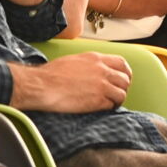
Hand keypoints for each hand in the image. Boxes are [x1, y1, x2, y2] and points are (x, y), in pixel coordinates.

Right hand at [10, 52, 131, 111]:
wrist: (41, 85)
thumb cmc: (50, 74)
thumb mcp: (72, 60)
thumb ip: (88, 64)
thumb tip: (93, 71)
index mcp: (95, 58)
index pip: (121, 63)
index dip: (125, 73)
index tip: (121, 79)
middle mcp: (101, 70)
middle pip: (125, 79)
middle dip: (121, 87)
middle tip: (114, 93)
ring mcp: (101, 85)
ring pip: (122, 93)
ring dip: (116, 99)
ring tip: (107, 102)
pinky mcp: (98, 100)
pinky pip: (112, 105)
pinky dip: (108, 107)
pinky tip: (99, 107)